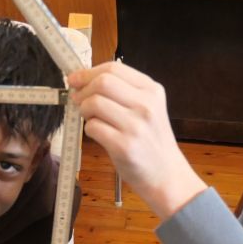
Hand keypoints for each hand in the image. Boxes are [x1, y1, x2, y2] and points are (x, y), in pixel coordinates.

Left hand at [67, 62, 207, 217]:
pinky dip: (88, 129)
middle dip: (82, 90)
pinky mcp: (124, 146)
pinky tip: (98, 134)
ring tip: (90, 118)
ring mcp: (135, 126)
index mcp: (152, 90)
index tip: (75, 79)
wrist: (167, 175)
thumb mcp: (148, 108)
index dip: (88, 72)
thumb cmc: (151, 141)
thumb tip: (83, 81)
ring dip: (84, 110)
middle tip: (77, 100)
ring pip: (94, 103)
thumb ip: (122, 92)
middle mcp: (146, 105)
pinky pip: (93, 127)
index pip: (114, 68)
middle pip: (102, 82)